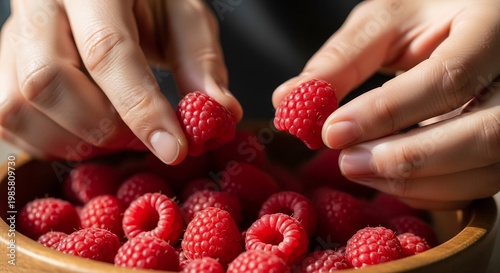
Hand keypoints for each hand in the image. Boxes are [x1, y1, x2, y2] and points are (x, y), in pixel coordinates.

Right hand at [0, 0, 241, 163]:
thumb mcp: (183, 16)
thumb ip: (200, 61)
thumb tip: (223, 113)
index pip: (108, 52)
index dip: (142, 108)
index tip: (174, 149)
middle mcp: (40, 5)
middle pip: (47, 81)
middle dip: (103, 128)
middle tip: (144, 140)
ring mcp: (12, 35)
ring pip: (17, 106)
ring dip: (73, 141)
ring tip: (115, 135)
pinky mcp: (1, 63)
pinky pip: (6, 119)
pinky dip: (48, 142)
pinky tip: (84, 134)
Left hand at [273, 0, 499, 208]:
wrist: (465, 19)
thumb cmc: (427, 12)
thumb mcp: (385, 21)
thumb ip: (342, 60)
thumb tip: (289, 99)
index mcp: (494, 25)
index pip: (449, 78)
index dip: (387, 112)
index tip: (332, 130)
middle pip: (485, 134)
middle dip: (406, 159)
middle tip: (347, 162)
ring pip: (486, 168)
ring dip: (415, 182)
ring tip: (358, 168)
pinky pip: (479, 185)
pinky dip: (430, 191)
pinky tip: (388, 177)